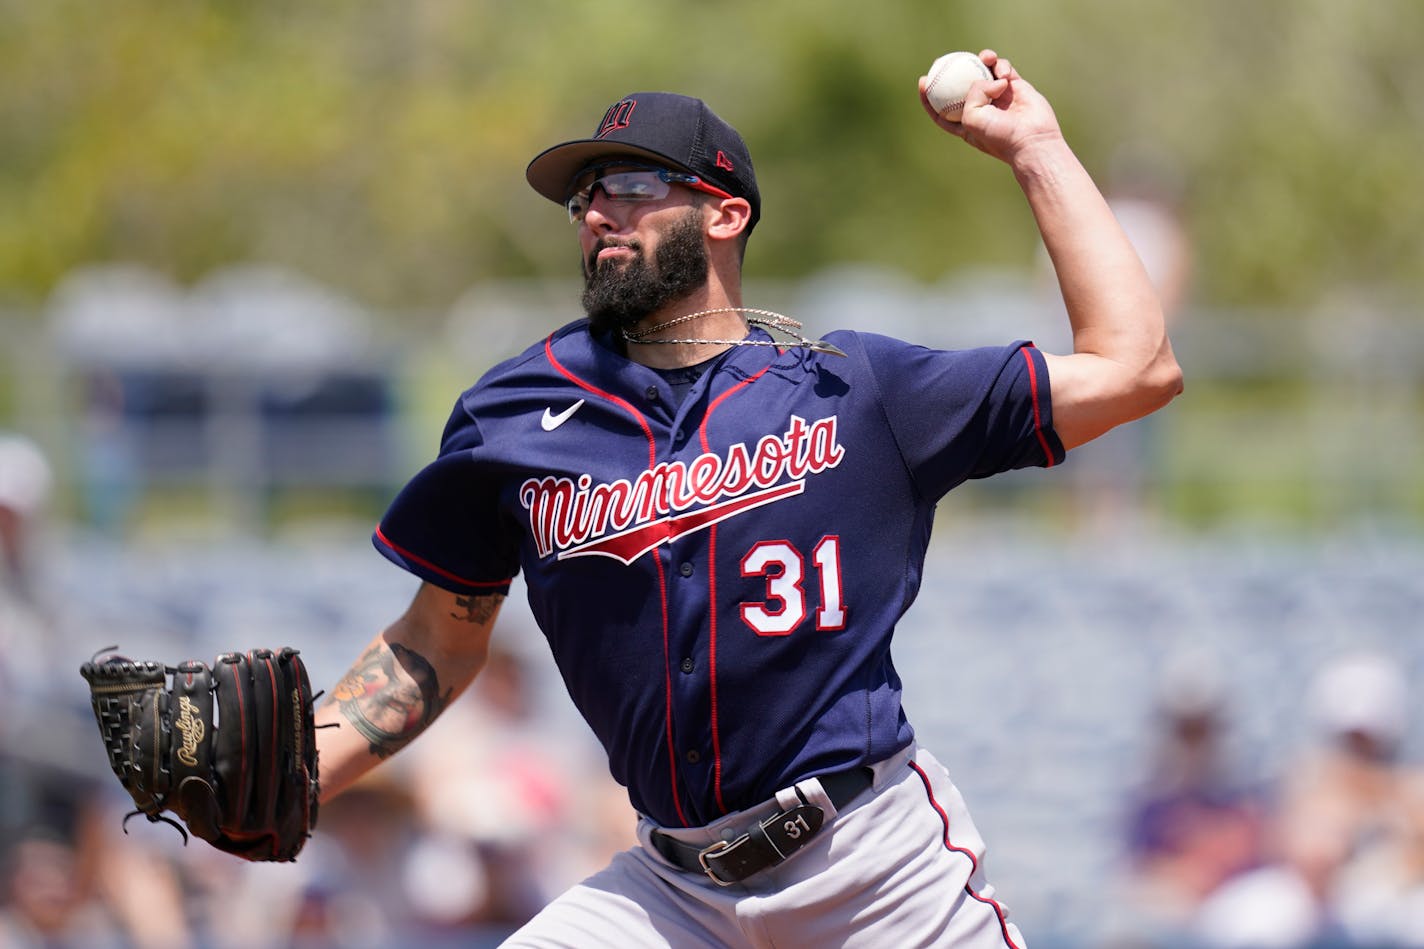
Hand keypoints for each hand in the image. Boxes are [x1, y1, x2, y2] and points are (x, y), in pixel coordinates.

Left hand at [917, 49, 1064, 166]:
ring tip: (987, 58)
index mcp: (967, 123)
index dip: (930, 97)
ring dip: (984, 60)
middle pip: (962, 86)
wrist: (1032, 139)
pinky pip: (1004, 69)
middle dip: (953, 71)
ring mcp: (999, 97)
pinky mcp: (1016, 87)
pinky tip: (1004, 73)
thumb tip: (985, 78)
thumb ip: (971, 94)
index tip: (923, 82)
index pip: (942, 109)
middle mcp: (982, 108)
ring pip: (985, 71)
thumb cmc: (999, 135)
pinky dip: (1002, 66)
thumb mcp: (972, 118)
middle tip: (944, 60)